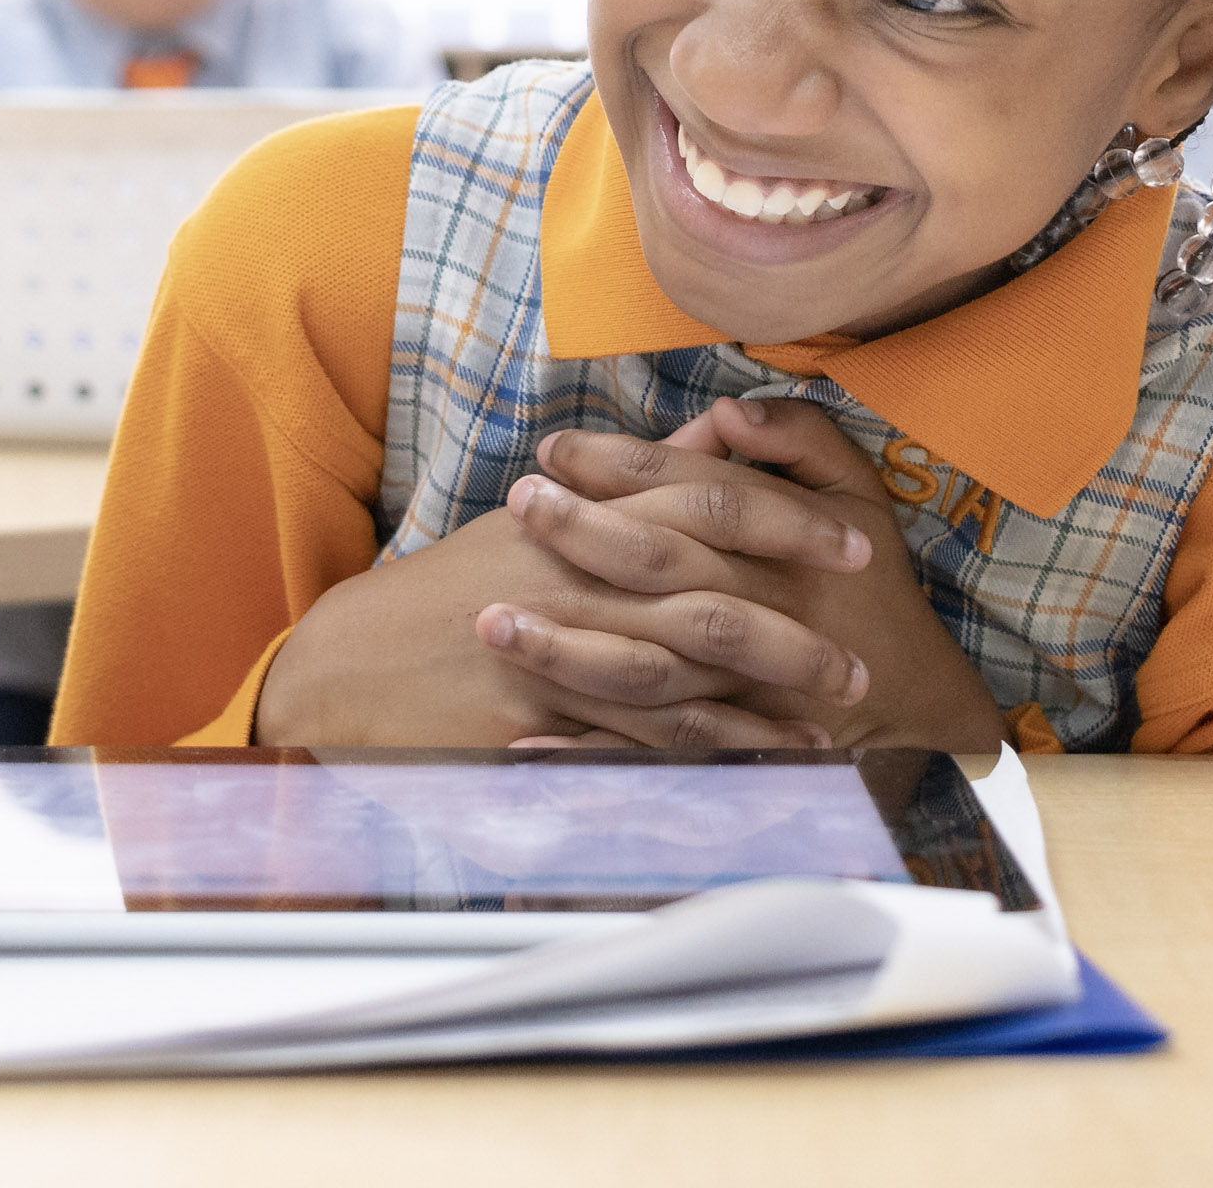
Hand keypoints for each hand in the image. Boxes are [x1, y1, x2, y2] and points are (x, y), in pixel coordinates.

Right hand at [254, 502, 869, 750]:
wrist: (350, 662)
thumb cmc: (446, 591)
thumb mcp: (529, 524)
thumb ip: (626, 487)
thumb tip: (710, 444)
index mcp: (582, 517)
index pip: (709, 502)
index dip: (791, 520)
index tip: (857, 541)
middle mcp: (577, 578)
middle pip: (712, 593)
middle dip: (799, 625)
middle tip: (862, 654)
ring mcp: (558, 650)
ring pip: (686, 674)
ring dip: (768, 698)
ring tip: (832, 716)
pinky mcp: (538, 719)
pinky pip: (637, 740)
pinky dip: (704, 755)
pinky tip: (756, 767)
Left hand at [487, 400, 1009, 752]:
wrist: (905, 693)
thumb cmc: (869, 583)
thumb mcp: (859, 492)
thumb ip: (803, 440)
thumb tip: (727, 412)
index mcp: (785, 549)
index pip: (693, 495)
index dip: (621, 467)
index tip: (555, 450)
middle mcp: (760, 613)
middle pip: (660, 569)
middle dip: (582, 535)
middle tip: (516, 503)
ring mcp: (736, 688)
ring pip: (644, 669)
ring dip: (564, 649)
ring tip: (489, 620)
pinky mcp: (719, 742)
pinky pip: (644, 751)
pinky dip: (586, 752)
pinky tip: (519, 742)